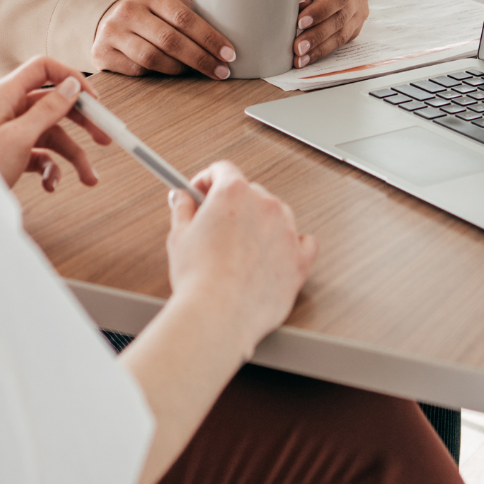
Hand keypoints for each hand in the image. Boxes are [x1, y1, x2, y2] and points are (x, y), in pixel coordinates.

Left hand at [0, 56, 110, 190]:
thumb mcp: (19, 137)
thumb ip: (47, 110)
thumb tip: (71, 86)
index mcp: (6, 95)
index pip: (43, 69)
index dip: (70, 79)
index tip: (94, 101)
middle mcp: (9, 109)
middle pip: (54, 104)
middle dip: (82, 123)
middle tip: (105, 138)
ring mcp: (11, 131)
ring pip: (52, 135)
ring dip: (73, 156)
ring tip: (89, 178)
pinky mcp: (12, 153)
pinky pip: (41, 154)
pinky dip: (51, 169)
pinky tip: (51, 185)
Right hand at [92, 0, 235, 78]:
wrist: (107, 23)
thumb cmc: (150, 16)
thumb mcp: (167, 6)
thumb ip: (191, 15)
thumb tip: (230, 35)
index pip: (184, 17)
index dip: (209, 38)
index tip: (229, 53)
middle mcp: (128, 9)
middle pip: (170, 40)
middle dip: (201, 58)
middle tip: (221, 71)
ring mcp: (112, 32)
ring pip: (153, 58)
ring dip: (181, 69)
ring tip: (198, 72)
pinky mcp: (102, 53)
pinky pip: (138, 70)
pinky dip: (158, 74)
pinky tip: (171, 74)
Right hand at [166, 161, 317, 358]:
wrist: (219, 314)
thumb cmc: (199, 278)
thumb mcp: (179, 236)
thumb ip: (183, 210)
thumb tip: (182, 199)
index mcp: (234, 193)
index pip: (223, 170)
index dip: (208, 180)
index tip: (201, 193)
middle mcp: (265, 205)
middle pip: (250, 192)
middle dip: (233, 205)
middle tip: (215, 225)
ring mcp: (286, 231)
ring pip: (277, 215)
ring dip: (261, 223)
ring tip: (240, 248)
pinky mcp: (299, 259)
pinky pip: (305, 242)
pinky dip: (292, 244)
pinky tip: (276, 253)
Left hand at [293, 0, 369, 67]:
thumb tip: (300, 8)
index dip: (321, 10)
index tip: (301, 22)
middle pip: (341, 17)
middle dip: (317, 35)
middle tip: (297, 47)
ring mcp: (360, 10)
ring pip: (343, 33)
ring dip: (320, 47)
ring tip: (300, 57)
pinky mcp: (356, 25)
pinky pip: (341, 40)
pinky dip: (323, 50)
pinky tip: (308, 57)